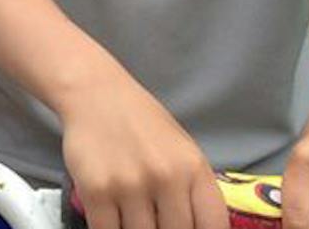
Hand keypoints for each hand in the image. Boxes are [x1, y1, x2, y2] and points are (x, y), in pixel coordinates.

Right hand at [61, 75, 226, 228]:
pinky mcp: (96, 190)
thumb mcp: (181, 150)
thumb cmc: (141, 122)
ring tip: (132, 214)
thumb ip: (193, 192)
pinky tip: (112, 218)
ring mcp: (130, 184)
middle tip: (156, 219)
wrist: (95, 92)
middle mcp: (166, 177)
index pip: (213, 226)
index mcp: (193, 167)